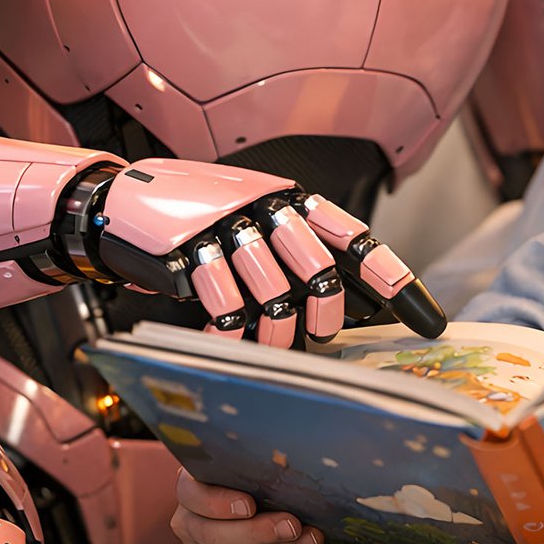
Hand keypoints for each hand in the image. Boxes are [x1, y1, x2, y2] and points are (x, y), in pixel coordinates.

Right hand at [73, 160, 446, 348]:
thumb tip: (347, 299)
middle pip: (318, 270)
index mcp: (285, 196)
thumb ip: (291, 247)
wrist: (114, 203)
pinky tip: (222, 338)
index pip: (352, 236)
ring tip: (261, 347)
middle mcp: (262, 205)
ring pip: (275, 295)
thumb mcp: (247, 218)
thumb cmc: (191, 221)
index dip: (392, 276)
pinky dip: (230, 334)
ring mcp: (225, 226)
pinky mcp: (189, 252)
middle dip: (325, 318)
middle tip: (317, 342)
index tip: (428, 318)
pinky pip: (226, 305)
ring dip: (272, 335)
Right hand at [171, 468, 323, 543]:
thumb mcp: (250, 464)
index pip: (194, 496)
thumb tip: (285, 466)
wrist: (249, 501)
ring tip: (310, 543)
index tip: (251, 505)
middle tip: (294, 526)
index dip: (219, 503)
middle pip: (214, 536)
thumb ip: (258, 465)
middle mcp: (186, 524)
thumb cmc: (253, 476)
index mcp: (189, 489)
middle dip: (259, 534)